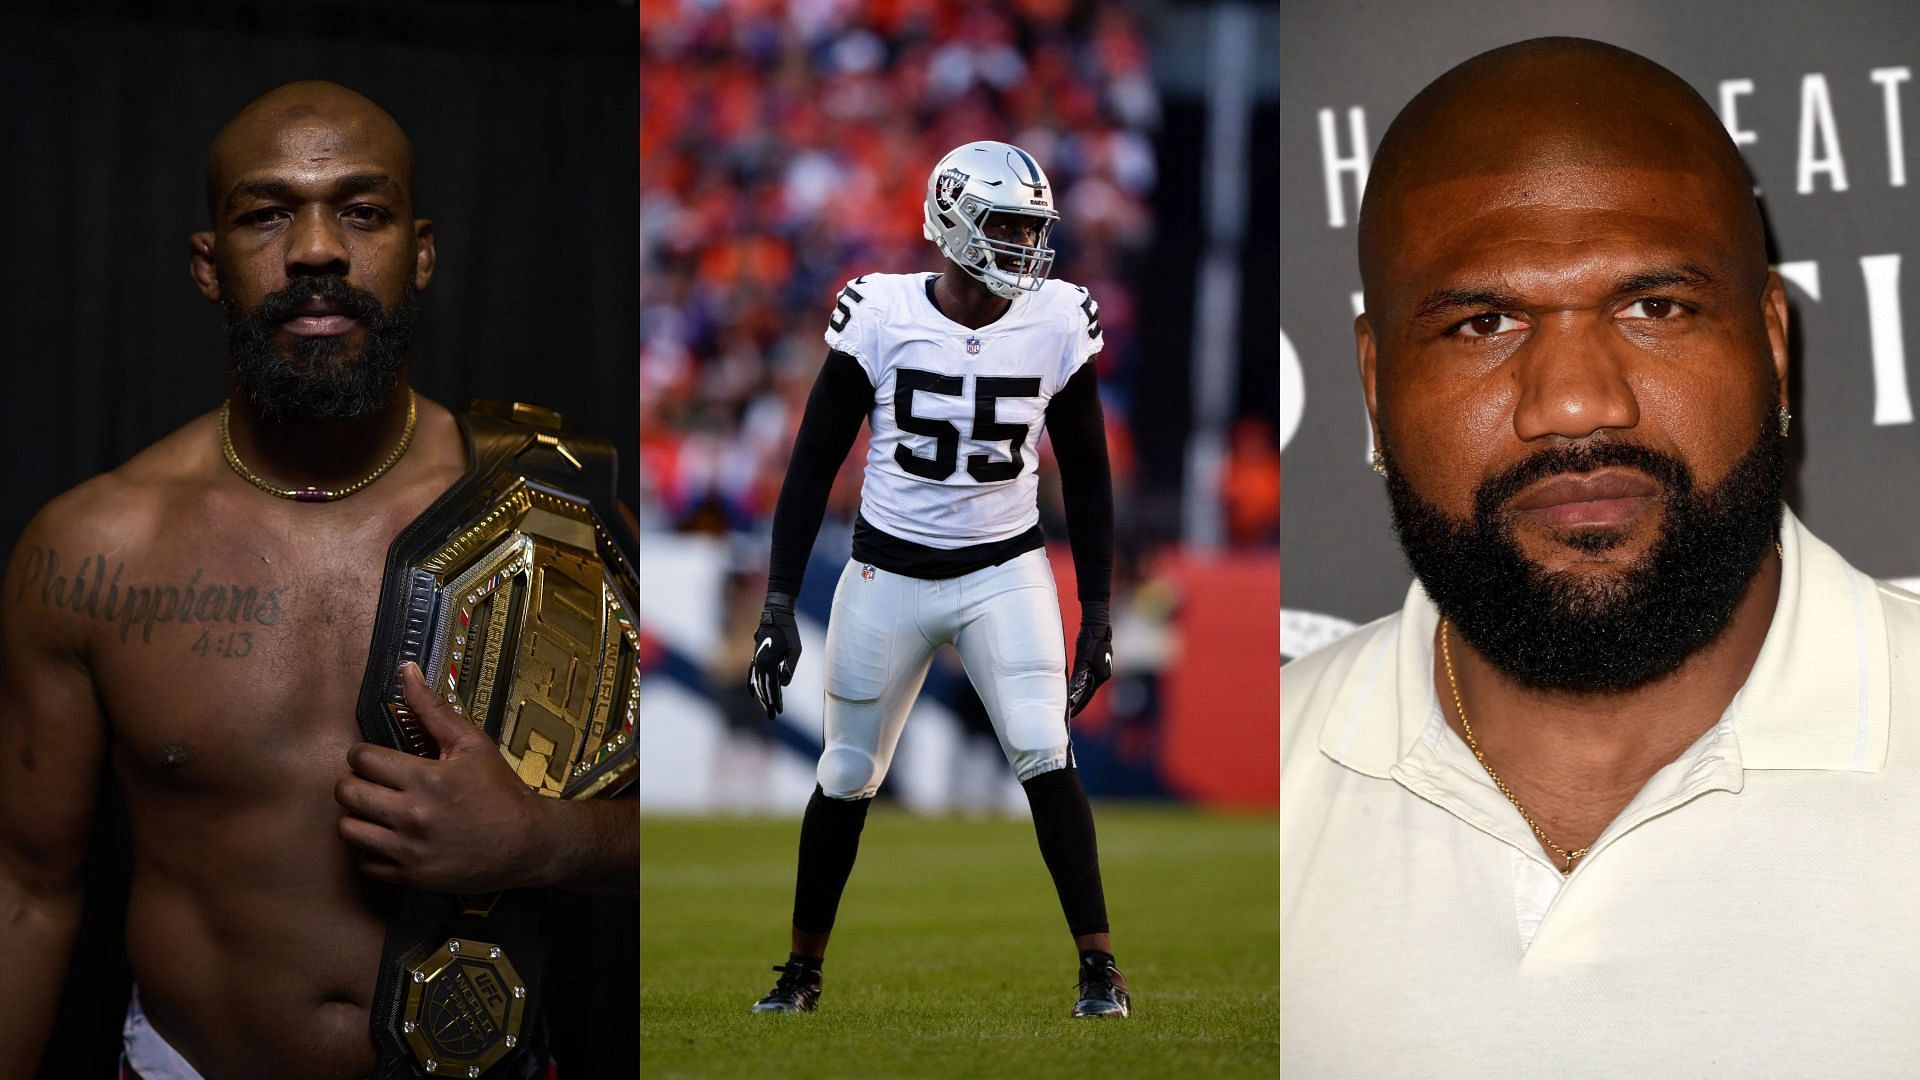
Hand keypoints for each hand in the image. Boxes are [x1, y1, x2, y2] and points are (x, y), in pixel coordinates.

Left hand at [334, 662, 550, 892]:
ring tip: (377, 810)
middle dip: (355, 782)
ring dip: (358, 816)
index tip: (376, 759)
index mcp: (425, 778)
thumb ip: (433, 709)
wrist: (528, 844)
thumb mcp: (472, 744)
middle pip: (347, 793)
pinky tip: (390, 839)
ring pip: (348, 830)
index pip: (361, 759)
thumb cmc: (500, 790)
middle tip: (373, 783)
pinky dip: (371, 851)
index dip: (363, 755)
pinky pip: (365, 864)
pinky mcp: (410, 878)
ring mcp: (409, 850)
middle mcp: (411, 815)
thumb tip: (405, 671)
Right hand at [748, 592, 800, 717]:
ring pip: (757, 683)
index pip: (772, 687)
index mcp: (768, 662)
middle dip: (768, 702)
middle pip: (763, 688)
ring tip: (766, 707)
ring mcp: (756, 660)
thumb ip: (789, 667)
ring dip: (761, 696)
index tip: (779, 712)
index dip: (775, 700)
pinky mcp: (756, 657)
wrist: (776, 615)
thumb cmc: (788, 631)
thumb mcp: (795, 649)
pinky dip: (751, 684)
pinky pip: (751, 674)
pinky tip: (752, 694)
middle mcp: (759, 663)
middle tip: (772, 716)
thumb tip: (783, 684)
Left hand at [1068, 609, 1112, 717]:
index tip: (1072, 714)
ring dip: (1081, 691)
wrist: (1097, 625)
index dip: (1079, 704)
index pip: (1088, 694)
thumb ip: (1079, 674)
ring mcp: (1103, 668)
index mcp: (1101, 675)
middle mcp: (1104, 674)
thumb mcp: (1082, 658)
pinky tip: (1076, 684)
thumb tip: (1075, 688)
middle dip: (1079, 700)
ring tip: (1071, 699)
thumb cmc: (1089, 641)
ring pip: (1090, 683)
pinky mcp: (1099, 662)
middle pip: (1089, 690)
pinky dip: (1083, 682)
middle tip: (1069, 710)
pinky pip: (1090, 676)